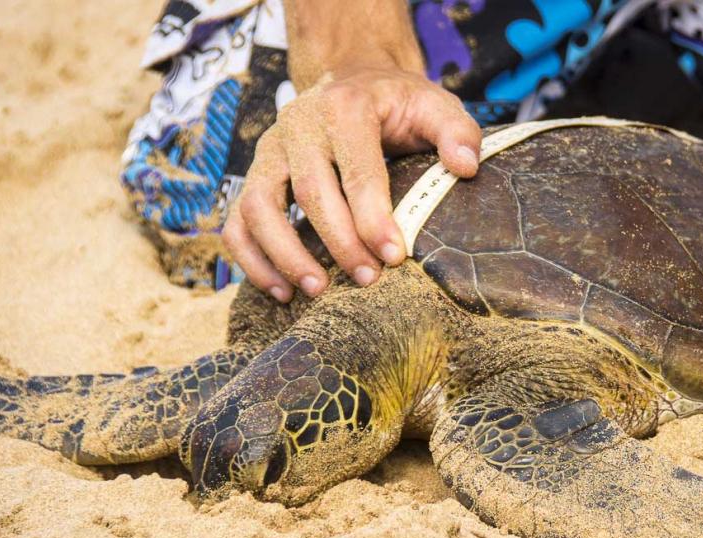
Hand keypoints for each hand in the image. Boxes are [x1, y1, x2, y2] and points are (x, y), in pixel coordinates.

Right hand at [223, 67, 481, 300]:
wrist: (350, 81)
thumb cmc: (396, 104)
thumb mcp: (434, 105)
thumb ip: (458, 131)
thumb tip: (465, 167)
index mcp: (345, 107)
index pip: (357, 170)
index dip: (373, 218)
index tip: (394, 257)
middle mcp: (298, 125)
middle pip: (309, 191)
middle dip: (339, 243)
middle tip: (367, 280)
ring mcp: (269, 151)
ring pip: (259, 206)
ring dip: (285, 255)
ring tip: (318, 292)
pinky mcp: (255, 176)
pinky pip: (237, 221)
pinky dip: (252, 260)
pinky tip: (282, 291)